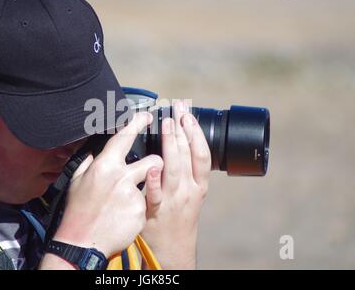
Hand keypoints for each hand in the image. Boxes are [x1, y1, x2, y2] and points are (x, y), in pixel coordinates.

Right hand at [52, 112, 162, 258]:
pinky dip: (139, 207)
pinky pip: (147, 203)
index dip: (137, 123)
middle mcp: (122, 178)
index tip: (147, 116)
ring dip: (150, 185)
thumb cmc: (78, 212)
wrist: (81, 243)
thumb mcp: (77, 182)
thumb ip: (90, 163)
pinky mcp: (141, 212)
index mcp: (104, 166)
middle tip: (149, 169)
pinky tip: (125, 215)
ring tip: (132, 196)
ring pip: (153, 181)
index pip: (124, 138)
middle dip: (155, 163)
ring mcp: (133, 196)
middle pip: (153, 160)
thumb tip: (98, 152)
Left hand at [141, 100, 210, 268]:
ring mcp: (173, 200)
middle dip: (183, 129)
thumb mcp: (191, 191)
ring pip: (174, 169)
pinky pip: (155, 194)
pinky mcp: (156, 211)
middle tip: (176, 108)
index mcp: (200, 184)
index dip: (196, 132)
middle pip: (188, 155)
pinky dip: (155, 180)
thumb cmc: (180, 213)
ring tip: (167, 124)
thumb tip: (179, 139)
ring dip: (171, 144)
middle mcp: (189, 190)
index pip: (201, 153)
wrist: (173, 247)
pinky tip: (153, 164)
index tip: (188, 113)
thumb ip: (185, 168)